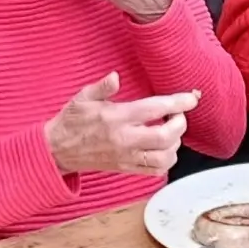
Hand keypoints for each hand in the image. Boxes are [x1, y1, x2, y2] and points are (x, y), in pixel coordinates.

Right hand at [44, 72, 196, 177]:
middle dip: (180, 124)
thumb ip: (102, 87)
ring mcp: (126, 157)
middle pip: (166, 136)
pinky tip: (163, 148)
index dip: (178, 103)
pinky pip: (155, 171)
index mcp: (116, 118)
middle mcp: (124, 140)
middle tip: (178, 114)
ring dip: (175, 144)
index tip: (191, 98)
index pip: (154, 109)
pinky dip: (166, 161)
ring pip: (164, 158)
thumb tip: (115, 76)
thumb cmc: (71, 122)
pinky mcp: (126, 169)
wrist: (57, 150)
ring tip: (170, 132)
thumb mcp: (82, 97)